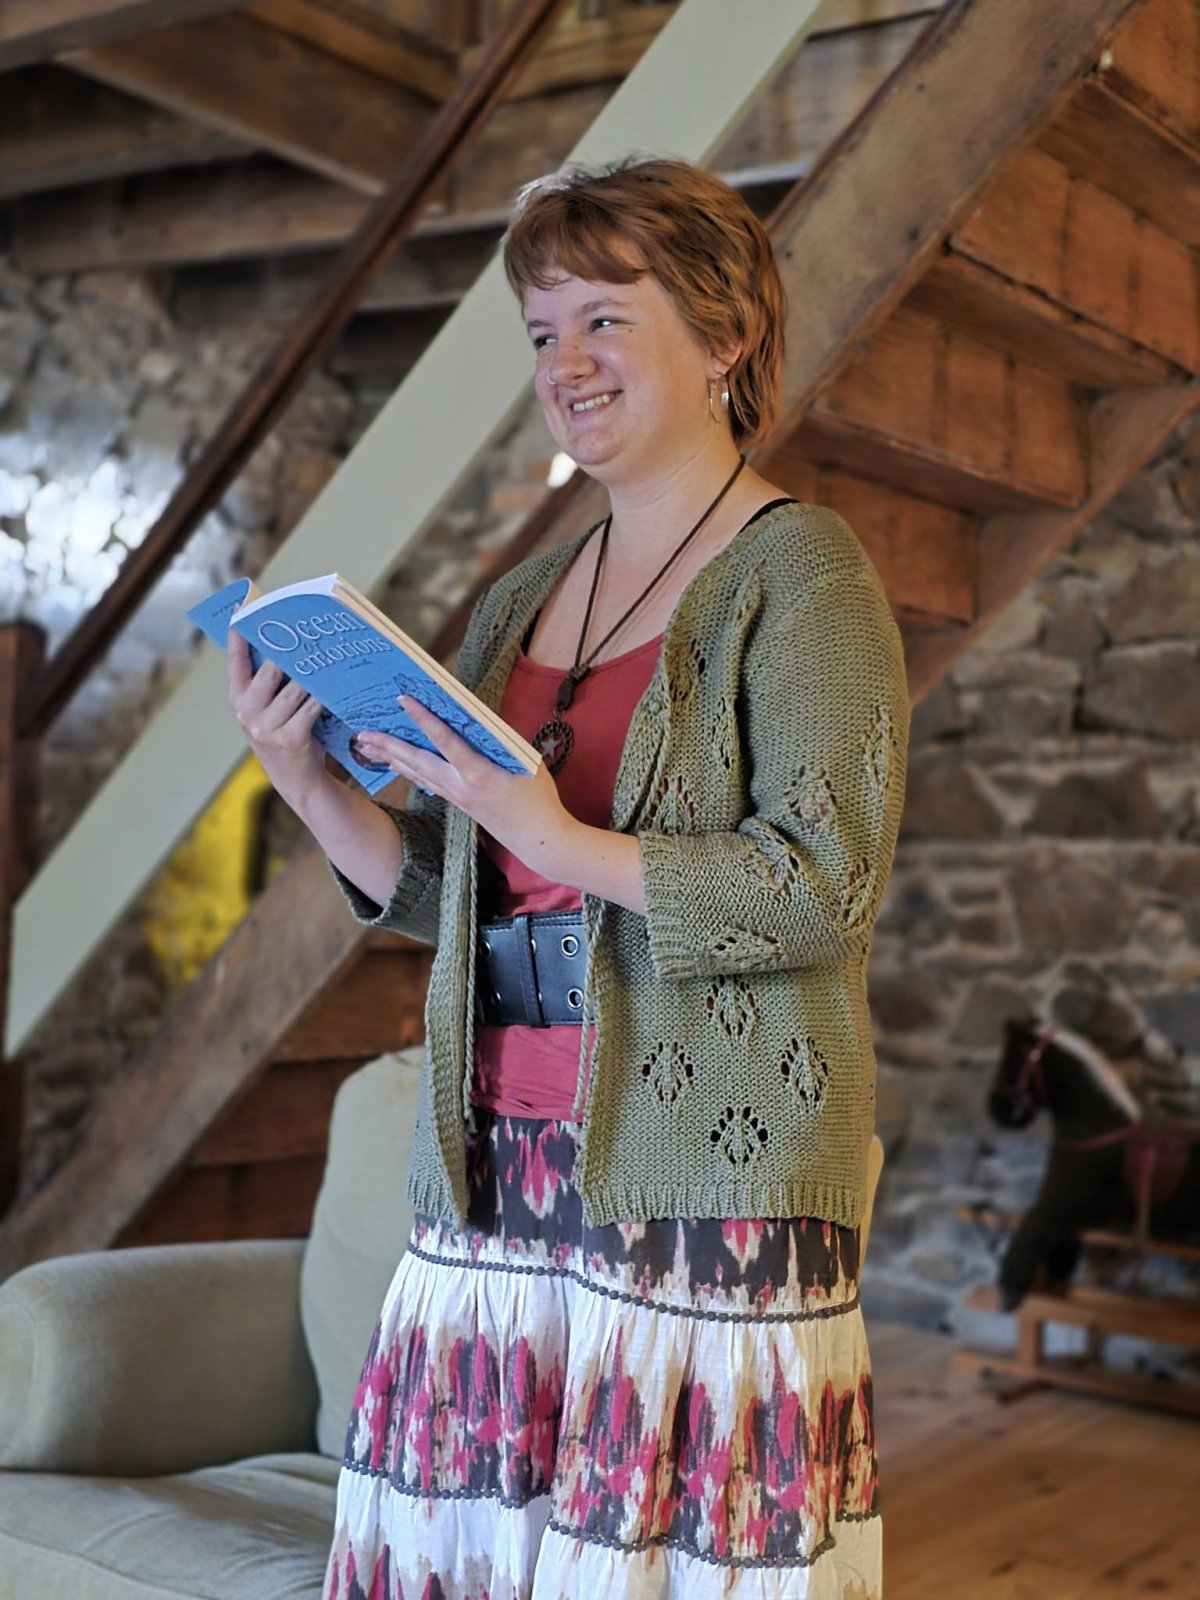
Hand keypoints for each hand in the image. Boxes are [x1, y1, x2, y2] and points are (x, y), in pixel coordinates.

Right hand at [227, 631, 324, 803]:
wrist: (295, 779)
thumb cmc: (285, 734)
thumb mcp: (266, 710)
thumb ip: (266, 684)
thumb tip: (284, 644)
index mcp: (237, 700)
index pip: (235, 661)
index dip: (238, 635)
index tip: (242, 609)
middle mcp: (247, 713)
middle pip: (270, 670)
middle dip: (289, 651)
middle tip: (305, 630)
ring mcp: (267, 728)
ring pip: (294, 688)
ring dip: (312, 674)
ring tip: (326, 654)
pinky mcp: (290, 739)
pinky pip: (311, 707)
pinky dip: (323, 696)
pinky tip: (334, 685)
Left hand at [353, 697, 578, 872]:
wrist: (537, 839)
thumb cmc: (538, 798)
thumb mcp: (527, 762)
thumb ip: (501, 741)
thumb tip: (478, 721)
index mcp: (479, 773)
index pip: (444, 740)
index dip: (423, 719)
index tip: (402, 700)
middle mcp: (460, 786)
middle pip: (417, 761)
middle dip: (388, 746)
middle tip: (362, 733)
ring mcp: (456, 797)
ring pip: (416, 773)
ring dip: (390, 758)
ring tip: (366, 747)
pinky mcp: (457, 803)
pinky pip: (426, 783)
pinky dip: (408, 770)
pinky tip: (395, 763)